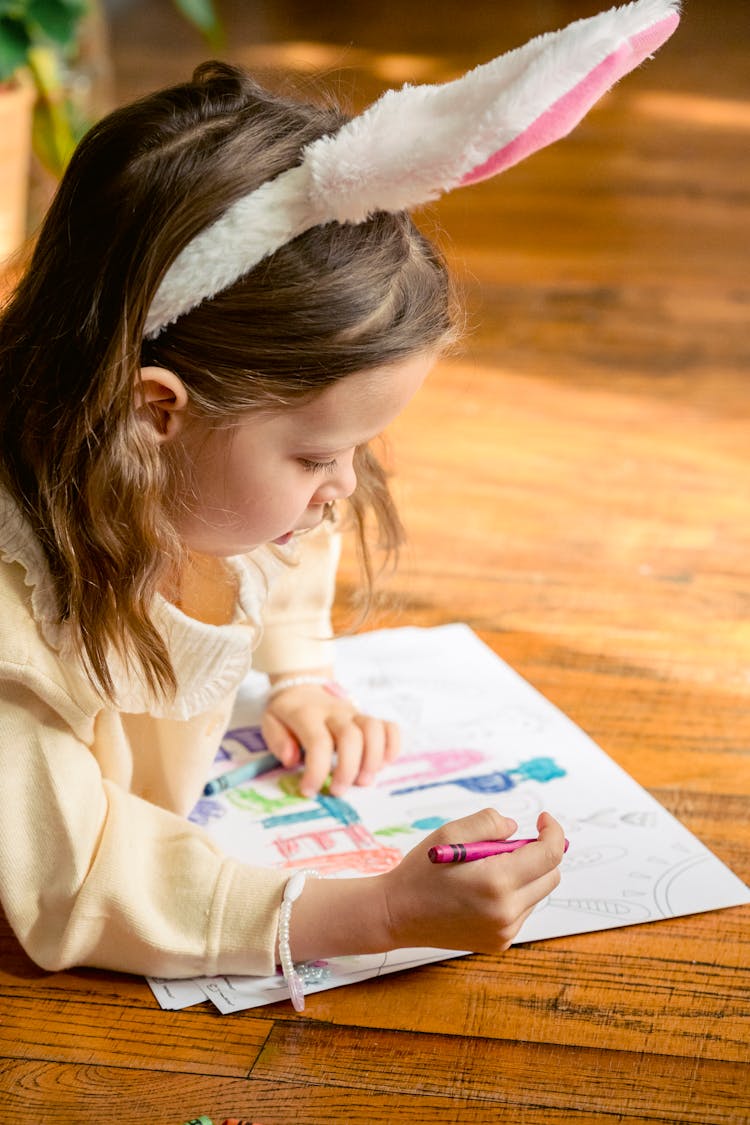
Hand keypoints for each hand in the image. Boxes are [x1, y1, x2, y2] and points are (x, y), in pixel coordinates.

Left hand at [261, 680, 399, 797]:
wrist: (304, 686)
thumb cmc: (288, 712)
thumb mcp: (270, 721)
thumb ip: (278, 740)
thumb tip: (292, 759)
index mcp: (307, 714)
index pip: (319, 742)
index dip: (316, 771)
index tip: (309, 790)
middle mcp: (335, 712)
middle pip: (352, 737)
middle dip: (348, 770)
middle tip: (338, 790)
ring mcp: (355, 713)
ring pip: (374, 729)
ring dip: (373, 760)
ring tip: (363, 780)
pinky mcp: (368, 717)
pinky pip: (389, 727)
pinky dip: (392, 747)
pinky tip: (382, 764)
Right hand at [380, 808, 564, 954]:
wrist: (397, 914)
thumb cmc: (421, 871)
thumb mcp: (450, 832)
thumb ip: (489, 823)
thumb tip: (516, 828)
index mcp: (497, 881)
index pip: (549, 855)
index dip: (552, 832)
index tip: (542, 819)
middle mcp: (506, 911)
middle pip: (550, 876)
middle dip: (539, 853)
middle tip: (508, 843)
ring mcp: (504, 931)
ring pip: (537, 894)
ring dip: (524, 875)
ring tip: (486, 869)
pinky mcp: (500, 942)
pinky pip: (522, 911)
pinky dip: (513, 894)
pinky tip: (482, 891)